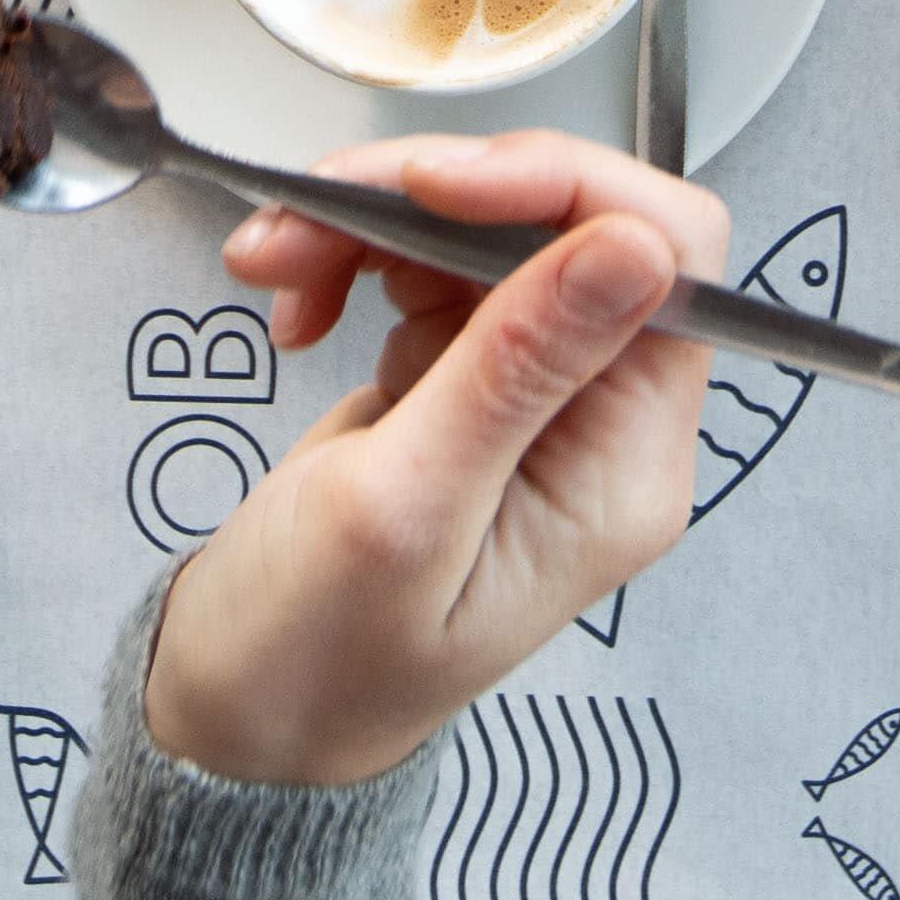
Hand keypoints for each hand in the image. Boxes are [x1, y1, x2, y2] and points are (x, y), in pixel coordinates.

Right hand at [136, 133, 725, 789]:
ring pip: (486, 230)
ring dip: (373, 220)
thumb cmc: (314, 655)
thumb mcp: (404, 510)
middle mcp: (599, 424)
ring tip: (277, 257)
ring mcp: (531, 397)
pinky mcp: (466, 379)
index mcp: (624, 468)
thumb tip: (636, 249)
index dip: (564, 191)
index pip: (665, 261)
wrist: (235, 714)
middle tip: (317, 215)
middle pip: (566, 224)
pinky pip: (432, 265)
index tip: (440, 185)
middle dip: (433, 199)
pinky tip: (299, 303)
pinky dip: (353, 256)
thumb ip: (516, 369)